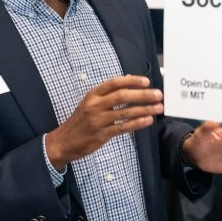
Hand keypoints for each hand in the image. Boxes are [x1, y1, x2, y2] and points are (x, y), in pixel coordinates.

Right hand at [45, 75, 163, 169]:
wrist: (63, 141)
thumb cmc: (80, 120)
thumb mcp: (90, 102)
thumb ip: (109, 92)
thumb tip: (130, 78)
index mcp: (93, 95)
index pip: (114, 83)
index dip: (132, 81)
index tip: (146, 81)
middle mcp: (95, 105)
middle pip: (122, 96)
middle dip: (143, 95)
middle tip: (158, 95)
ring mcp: (98, 121)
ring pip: (126, 113)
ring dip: (145, 110)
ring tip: (158, 108)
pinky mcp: (101, 135)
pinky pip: (123, 127)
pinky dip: (137, 123)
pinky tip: (148, 120)